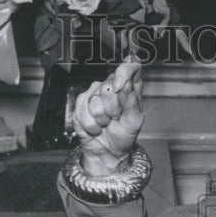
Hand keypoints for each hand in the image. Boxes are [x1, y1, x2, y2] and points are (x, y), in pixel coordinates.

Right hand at [69, 57, 143, 174]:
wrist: (108, 151)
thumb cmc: (124, 135)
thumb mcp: (134, 122)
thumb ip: (131, 102)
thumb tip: (124, 84)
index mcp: (130, 85)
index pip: (131, 64)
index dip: (126, 70)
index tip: (121, 86)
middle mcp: (111, 84)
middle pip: (110, 87)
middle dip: (114, 109)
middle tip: (116, 118)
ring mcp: (94, 92)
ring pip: (96, 102)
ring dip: (103, 120)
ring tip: (107, 123)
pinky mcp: (81, 102)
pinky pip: (83, 111)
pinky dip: (91, 125)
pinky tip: (96, 127)